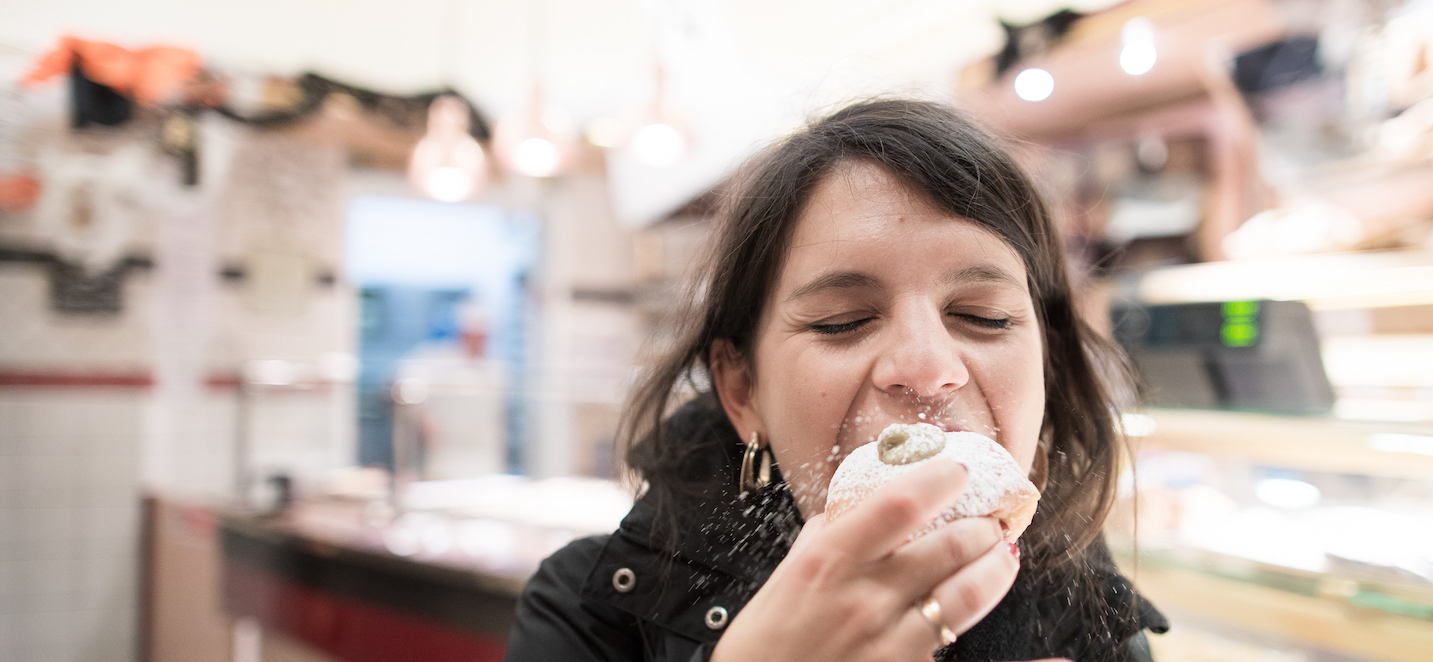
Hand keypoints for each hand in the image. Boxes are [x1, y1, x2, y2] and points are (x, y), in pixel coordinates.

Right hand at [710, 459, 1019, 661]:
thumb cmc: (765, 642)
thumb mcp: (787, 579)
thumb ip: (828, 539)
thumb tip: (861, 505)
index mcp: (828, 562)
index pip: (898, 505)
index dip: (939, 479)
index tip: (959, 469)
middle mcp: (863, 599)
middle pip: (948, 547)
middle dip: (981, 526)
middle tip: (992, 517)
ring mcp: (889, 643)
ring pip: (967, 596)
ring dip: (996, 570)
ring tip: (1003, 557)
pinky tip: (1057, 660)